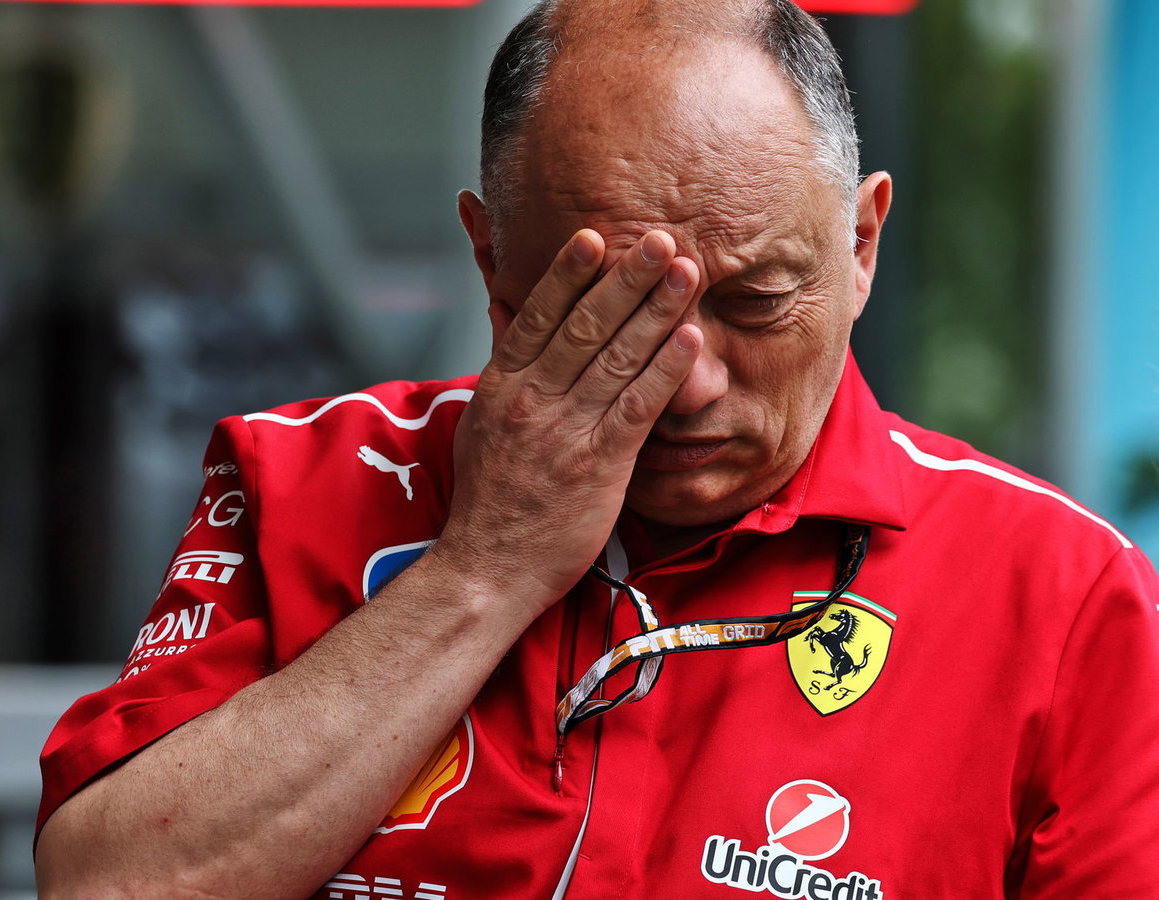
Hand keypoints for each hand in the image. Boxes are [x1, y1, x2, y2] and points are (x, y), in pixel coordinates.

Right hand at [434, 228, 701, 619]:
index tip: (596, 238)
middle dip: (626, 278)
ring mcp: (565, 432)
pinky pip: (637, 408)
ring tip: (686, 272)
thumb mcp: (477, 422)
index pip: (538, 317)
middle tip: (661, 239)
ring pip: (616, 358)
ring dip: (656, 310)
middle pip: (585, 326)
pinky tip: (690, 340)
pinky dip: (666, 371)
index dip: (568, 274)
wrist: (486, 568)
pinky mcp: (598, 466)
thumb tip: (505, 312)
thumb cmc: (486, 499)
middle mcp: (532, 401)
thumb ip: (500, 366)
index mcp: (500, 387)